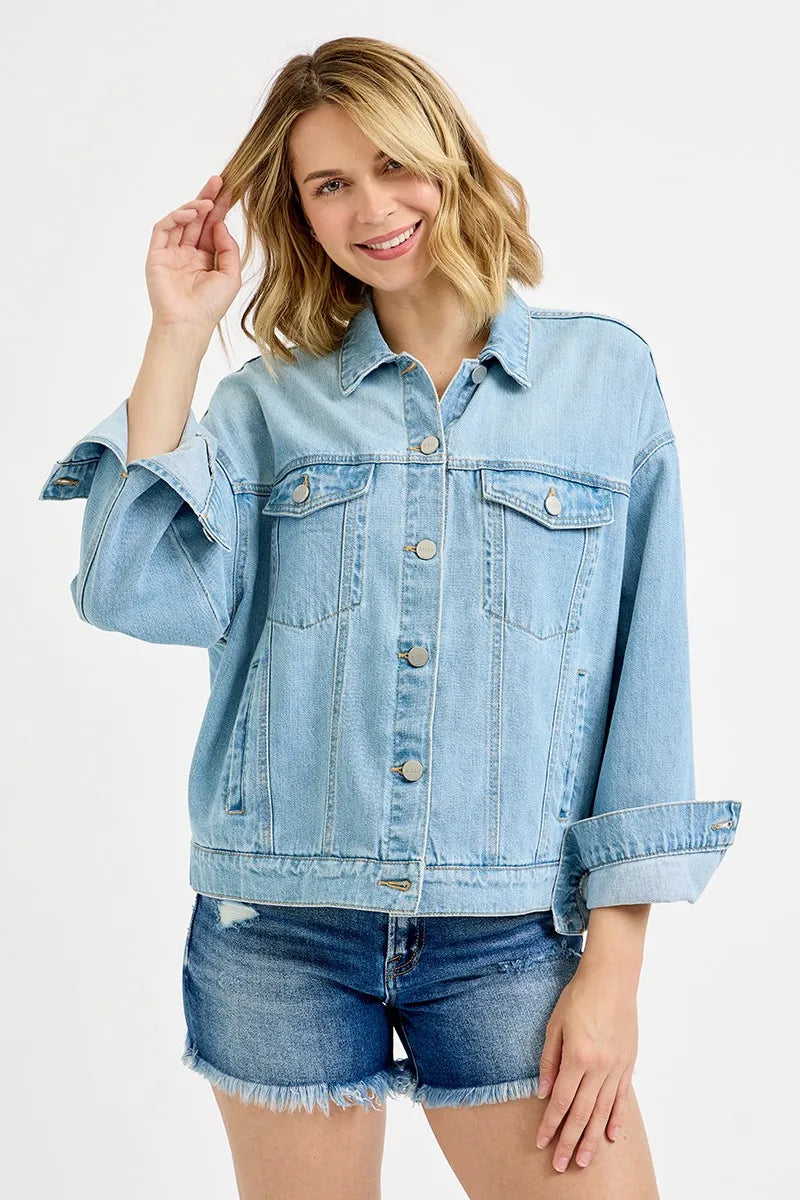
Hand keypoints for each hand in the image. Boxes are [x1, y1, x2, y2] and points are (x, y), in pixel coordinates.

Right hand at [145, 175, 241, 334]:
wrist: (188, 324)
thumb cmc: (210, 306)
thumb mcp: (230, 276)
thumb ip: (228, 249)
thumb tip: (220, 225)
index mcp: (205, 259)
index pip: (211, 227)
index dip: (220, 209)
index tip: (230, 190)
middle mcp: (187, 253)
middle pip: (196, 219)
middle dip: (207, 199)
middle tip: (218, 181)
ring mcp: (170, 253)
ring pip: (180, 221)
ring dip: (194, 207)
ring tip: (208, 202)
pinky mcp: (156, 255)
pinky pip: (164, 229)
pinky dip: (176, 218)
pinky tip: (192, 214)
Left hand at [534, 956, 638, 1172]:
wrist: (611, 979)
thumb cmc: (578, 996)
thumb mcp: (554, 1025)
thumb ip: (549, 1061)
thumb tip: (542, 1093)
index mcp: (577, 1057)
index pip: (560, 1101)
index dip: (550, 1125)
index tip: (541, 1143)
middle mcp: (599, 1068)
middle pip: (581, 1114)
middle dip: (569, 1141)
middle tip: (561, 1165)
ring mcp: (616, 1068)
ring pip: (602, 1112)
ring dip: (592, 1138)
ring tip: (583, 1160)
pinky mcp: (628, 1064)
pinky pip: (621, 1098)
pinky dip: (616, 1119)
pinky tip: (610, 1136)